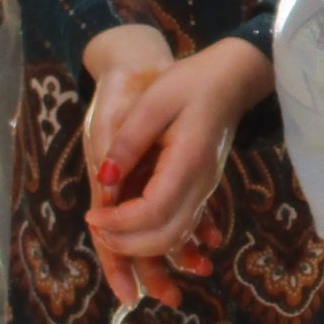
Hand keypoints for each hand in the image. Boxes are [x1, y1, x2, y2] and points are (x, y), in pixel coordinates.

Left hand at [83, 32, 272, 304]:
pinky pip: (182, 226)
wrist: (232, 79)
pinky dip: (156, 238)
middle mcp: (201, 183)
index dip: (119, 222)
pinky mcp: (202, 189)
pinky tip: (132, 232)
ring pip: (175, 237)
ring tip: (108, 230)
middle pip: (166, 236)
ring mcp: (205, 189)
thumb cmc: (191, 82)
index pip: (153, 211)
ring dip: (141, 245)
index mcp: (188, 161)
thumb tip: (104, 179)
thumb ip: (127, 142)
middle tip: (96, 227)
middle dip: (127, 243)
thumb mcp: (152, 102)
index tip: (91, 216)